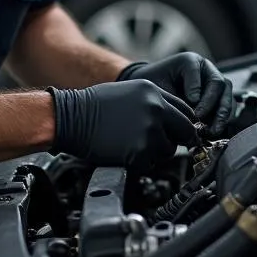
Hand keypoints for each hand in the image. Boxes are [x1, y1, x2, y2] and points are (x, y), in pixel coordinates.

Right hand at [49, 79, 199, 168]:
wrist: (70, 117)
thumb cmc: (94, 106)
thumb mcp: (129, 92)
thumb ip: (154, 103)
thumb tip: (172, 120)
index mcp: (153, 91)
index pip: (186, 111)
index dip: (183, 124)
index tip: (179, 133)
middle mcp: (155, 109)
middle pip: (186, 130)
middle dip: (177, 139)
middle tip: (161, 144)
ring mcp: (149, 130)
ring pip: (169, 150)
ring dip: (156, 152)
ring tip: (134, 145)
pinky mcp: (140, 151)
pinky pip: (151, 164)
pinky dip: (141, 163)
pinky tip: (126, 153)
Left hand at [119, 53, 233, 136]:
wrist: (155, 93)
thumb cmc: (154, 86)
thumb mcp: (157, 85)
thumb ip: (172, 94)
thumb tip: (194, 105)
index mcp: (190, 61)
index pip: (196, 69)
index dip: (195, 86)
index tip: (191, 101)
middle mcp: (206, 71)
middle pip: (219, 83)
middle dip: (212, 103)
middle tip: (200, 118)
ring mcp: (214, 86)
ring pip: (227, 97)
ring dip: (221, 115)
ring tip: (211, 131)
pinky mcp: (218, 102)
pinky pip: (227, 111)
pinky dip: (221, 122)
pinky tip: (212, 133)